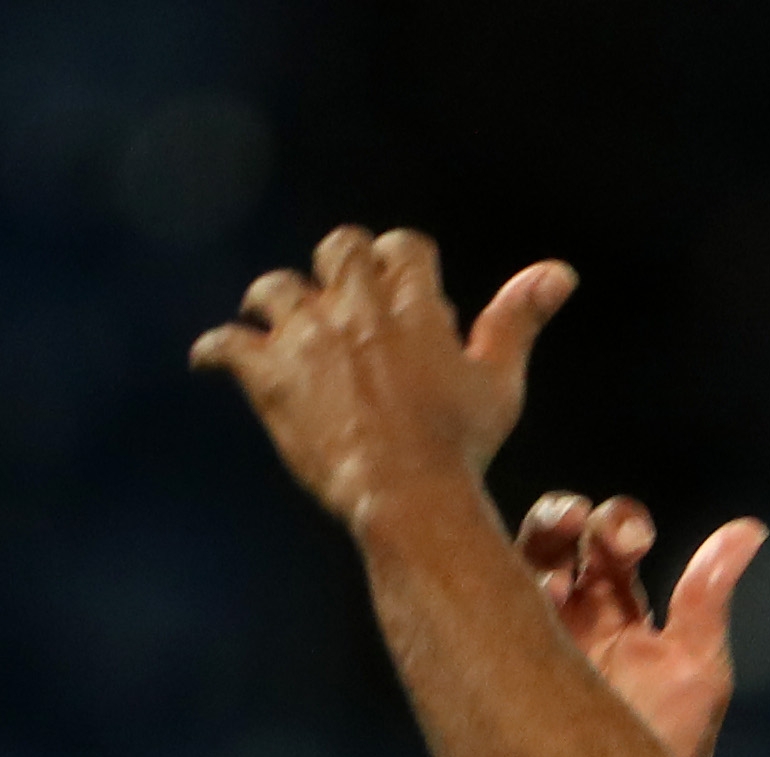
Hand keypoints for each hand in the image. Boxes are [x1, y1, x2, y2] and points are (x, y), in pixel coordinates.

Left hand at [190, 227, 571, 534]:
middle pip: (339, 248)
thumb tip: (559, 271)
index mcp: (411, 300)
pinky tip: (209, 359)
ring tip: (276, 320)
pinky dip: (216, 351)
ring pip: (274, 288)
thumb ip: (518, 318)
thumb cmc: (460, 446)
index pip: (401, 246)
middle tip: (341, 299)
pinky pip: (226, 345)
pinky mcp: (269, 378)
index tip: (402, 290)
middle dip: (342, 269)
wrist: (406, 496)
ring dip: (276, 303)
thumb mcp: (498, 381)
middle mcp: (355, 306)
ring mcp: (307, 338)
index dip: (401, 264)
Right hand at [516, 492, 769, 756]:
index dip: (617, 523)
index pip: (606, 538)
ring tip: (551, 572)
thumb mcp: (696, 666)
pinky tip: (526, 605)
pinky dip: (494, 597)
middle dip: (562, 516)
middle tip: (578, 524)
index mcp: (618, 606)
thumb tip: (751, 527)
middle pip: (552, 538)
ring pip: (511, 567)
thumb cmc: (670, 745)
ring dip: (528, 550)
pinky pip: (482, 620)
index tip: (634, 543)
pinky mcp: (503, 669)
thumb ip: (707, 595)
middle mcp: (570, 616)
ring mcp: (532, 640)